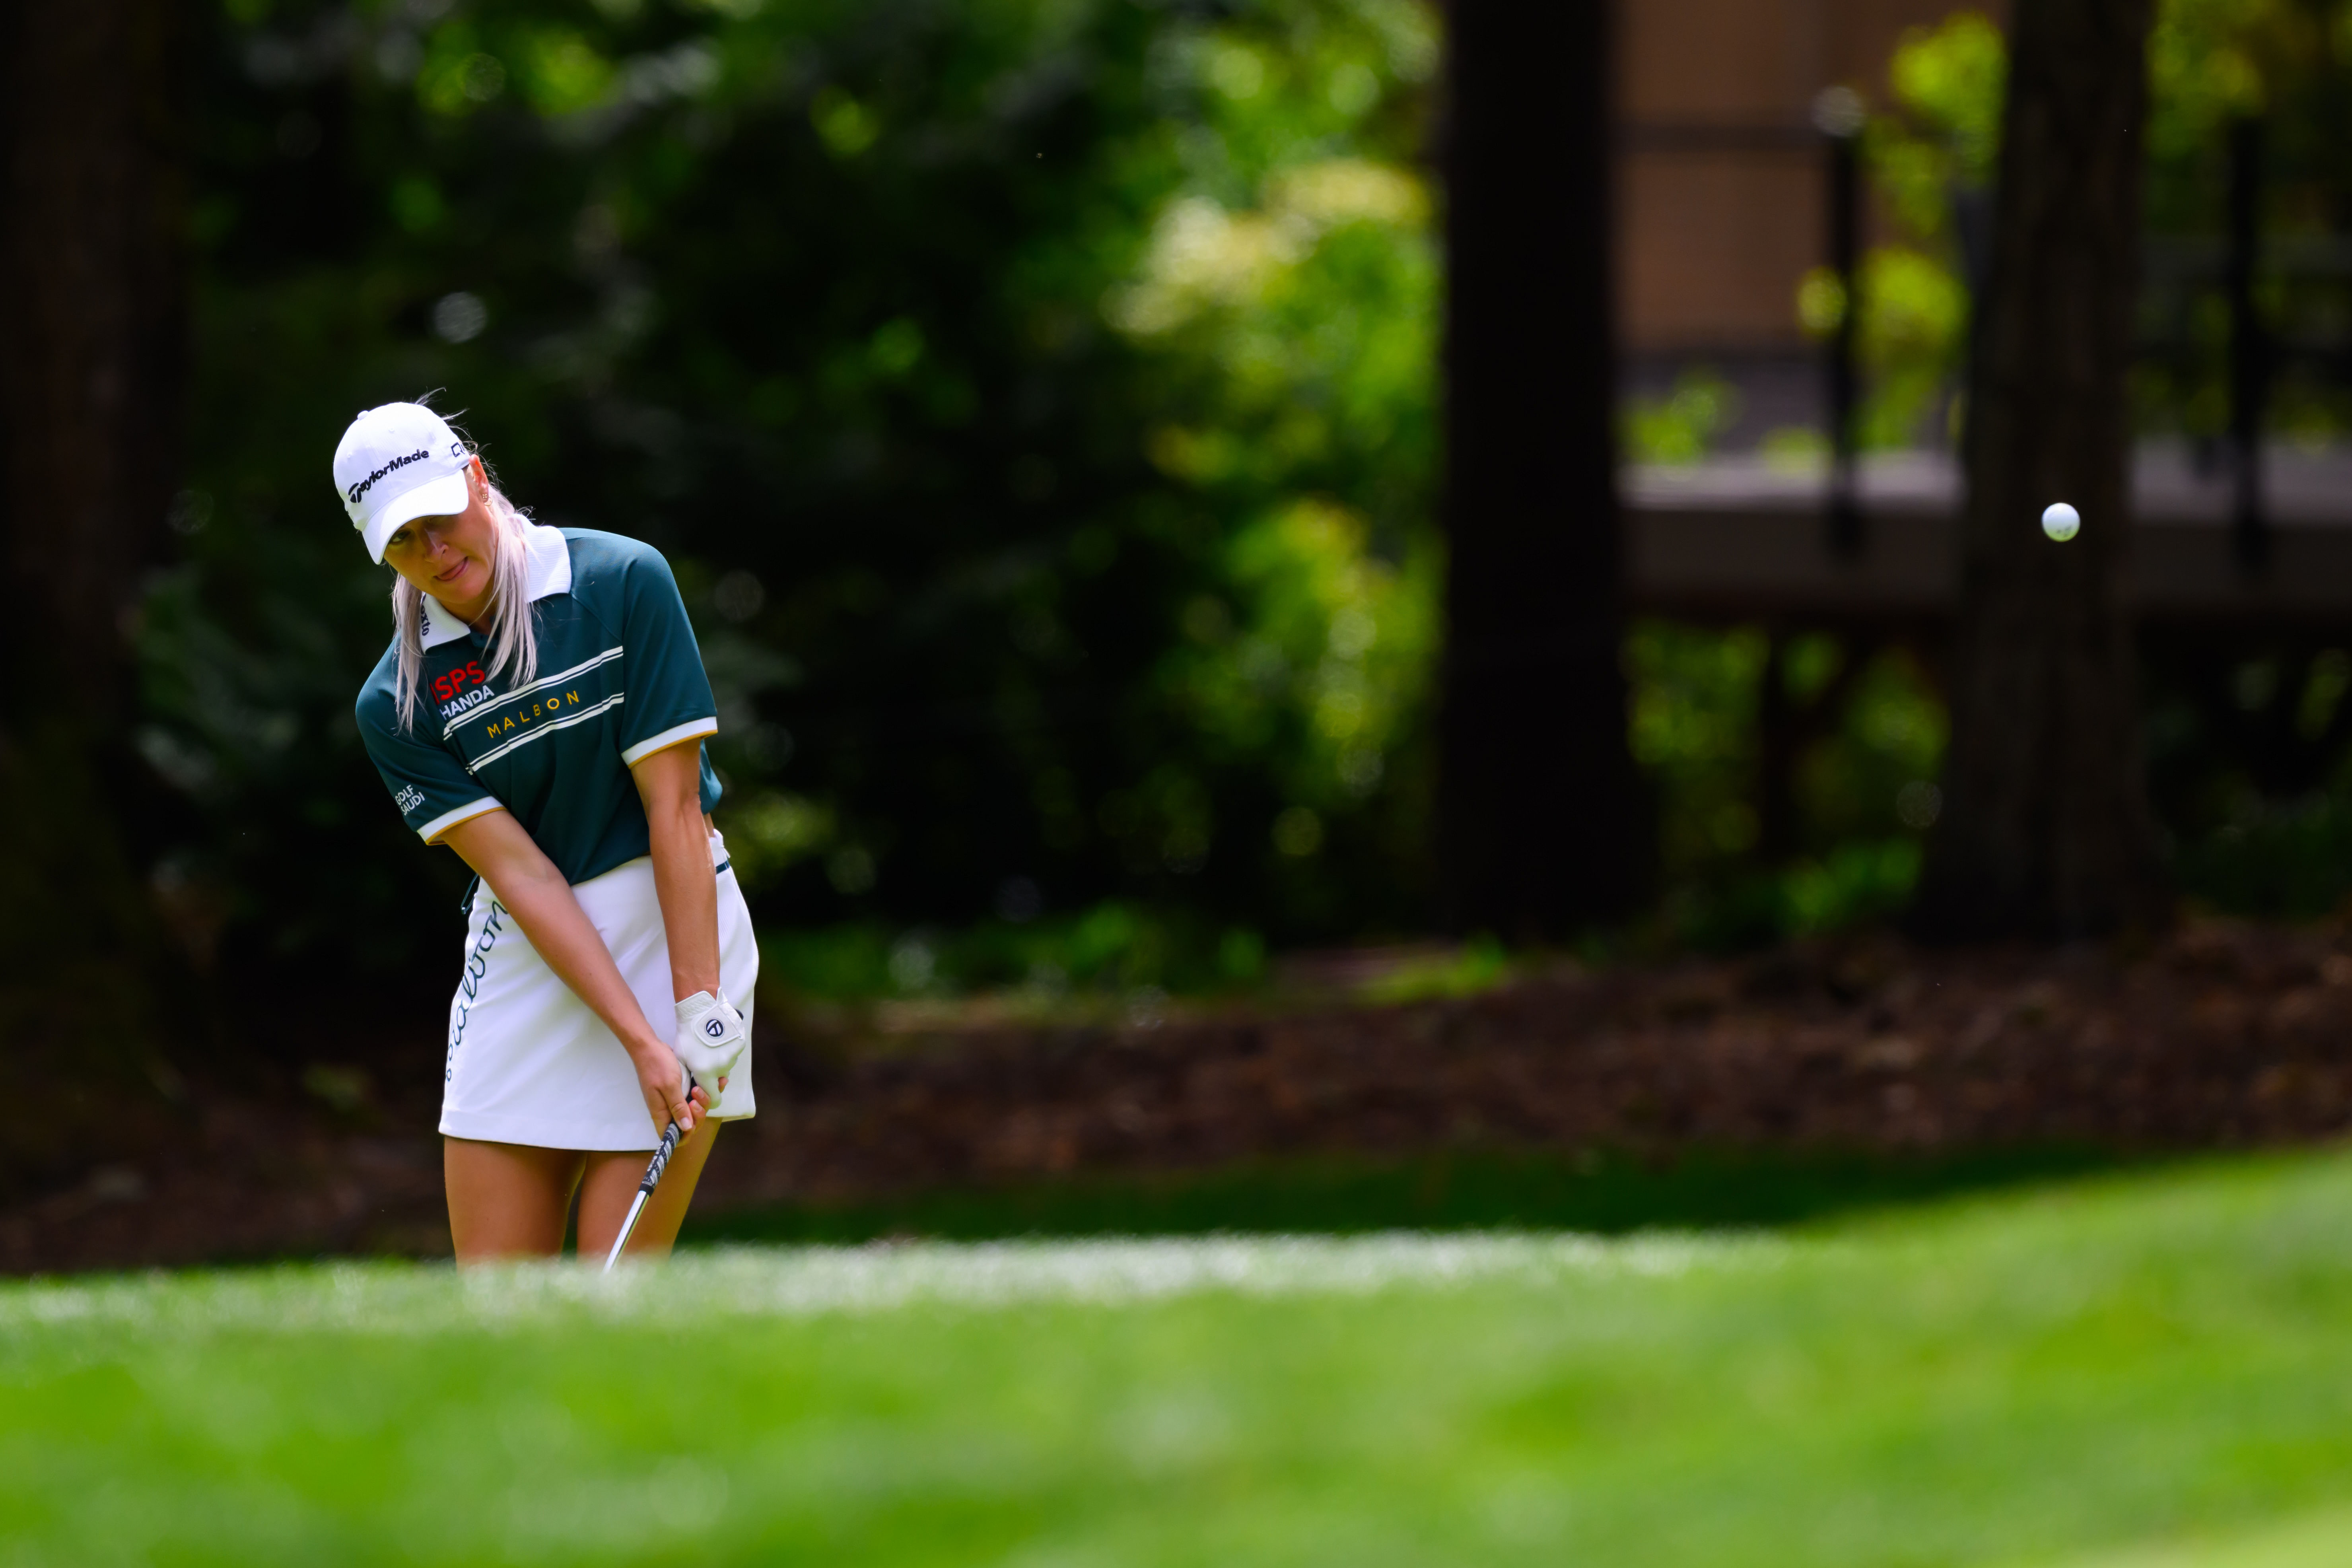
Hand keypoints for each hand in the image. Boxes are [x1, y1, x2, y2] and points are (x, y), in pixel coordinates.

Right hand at [629, 1039, 708, 1137]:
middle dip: (699, 1112)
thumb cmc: (657, 1065)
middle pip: (690, 1123)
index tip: (694, 1120)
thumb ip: (677, 1107)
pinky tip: (719, 1081)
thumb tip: (686, 1128)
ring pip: (696, 1109)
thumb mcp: (669, 1086)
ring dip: (705, 1099)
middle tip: (697, 1095)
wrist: (650, 1046)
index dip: (688, 1133)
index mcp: (662, 1113)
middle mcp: (669, 1109)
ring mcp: (676, 1099)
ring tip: (702, 1085)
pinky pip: (698, 1095)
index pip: (675, 1136)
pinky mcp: (682, 1089)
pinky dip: (709, 1090)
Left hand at [674, 990, 746, 1110]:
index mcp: (706, 1074)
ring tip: (709, 1048)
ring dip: (719, 1062)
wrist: (702, 1012)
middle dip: (712, 1076)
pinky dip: (726, 1050)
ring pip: (726, 1066)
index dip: (707, 1098)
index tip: (700, 1089)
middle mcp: (722, 1068)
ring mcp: (733, 1056)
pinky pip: (733, 1054)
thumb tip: (685, 1095)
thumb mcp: (680, 1059)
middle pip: (720, 1081)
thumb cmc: (688, 1036)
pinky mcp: (740, 1045)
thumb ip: (684, 1079)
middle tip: (703, 1062)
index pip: (714, 1100)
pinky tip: (718, 1041)